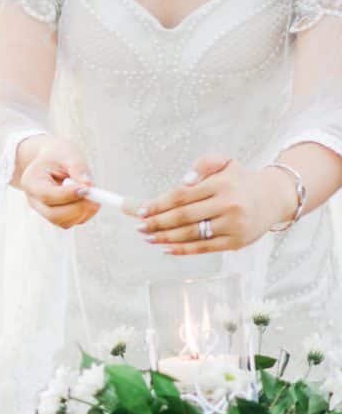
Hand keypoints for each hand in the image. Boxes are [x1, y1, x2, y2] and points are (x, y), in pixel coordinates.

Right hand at [17, 135, 99, 228]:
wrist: (51, 159)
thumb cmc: (58, 155)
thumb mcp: (68, 154)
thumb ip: (78, 168)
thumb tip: (89, 186)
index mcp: (31, 181)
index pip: (48, 195)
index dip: (68, 195)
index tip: (87, 189)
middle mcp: (34, 200)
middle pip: (54, 214)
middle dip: (78, 208)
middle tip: (96, 196)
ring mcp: (43, 211)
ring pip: (64, 222)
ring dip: (83, 211)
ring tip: (92, 193)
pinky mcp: (55, 216)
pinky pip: (71, 222)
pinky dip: (84, 214)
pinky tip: (87, 198)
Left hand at [137, 155, 296, 254]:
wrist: (274, 198)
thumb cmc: (240, 180)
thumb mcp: (224, 163)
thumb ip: (202, 165)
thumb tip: (181, 183)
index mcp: (222, 184)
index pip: (182, 196)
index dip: (159, 204)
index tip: (141, 211)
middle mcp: (228, 205)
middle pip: (183, 216)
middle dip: (157, 223)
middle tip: (139, 227)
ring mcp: (233, 226)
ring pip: (192, 234)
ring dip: (165, 237)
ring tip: (148, 237)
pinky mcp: (236, 242)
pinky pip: (204, 248)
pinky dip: (183, 250)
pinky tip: (167, 248)